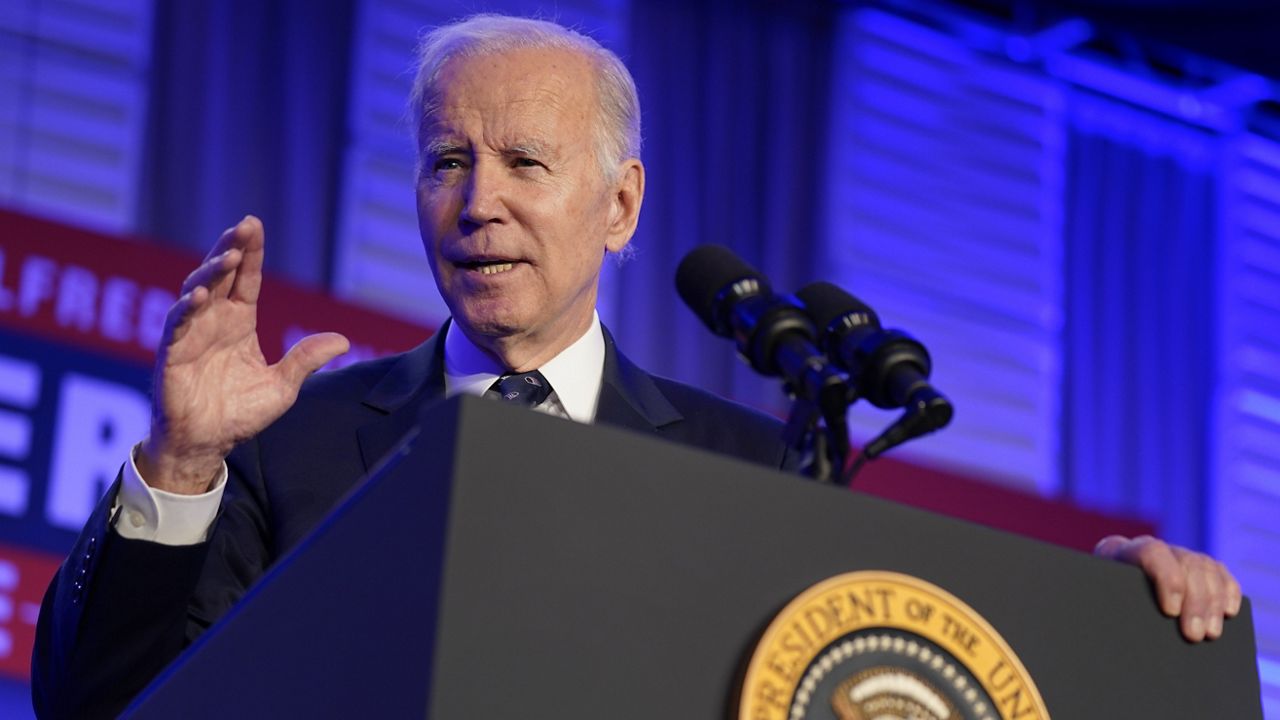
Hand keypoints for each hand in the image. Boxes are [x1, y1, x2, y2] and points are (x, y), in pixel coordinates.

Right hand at [137, 216, 348, 493]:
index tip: (254, 225)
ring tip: (228, 256)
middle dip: (230, 249)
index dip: (251, 254)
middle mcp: (214, 321)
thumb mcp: (282, 386)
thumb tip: (343, 341)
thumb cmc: (239, 414)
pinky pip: (176, 325)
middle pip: (220, 275)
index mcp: (239, 323)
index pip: (246, 280)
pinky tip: (199, 296)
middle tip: (243, 226)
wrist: (207, 445)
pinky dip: (186, 308)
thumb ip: (305, 360)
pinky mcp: (171, 353)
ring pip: (196, 291)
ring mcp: (190, 334)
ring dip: (210, 272)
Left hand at [1094, 535, 1241, 641]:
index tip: (1171, 612)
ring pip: (1204, 568)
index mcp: (1119, 551)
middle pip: (1185, 563)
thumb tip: (1118, 632)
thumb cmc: (1098, 605)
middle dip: (1195, 602)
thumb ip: (1106, 609)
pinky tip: (1228, 612)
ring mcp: (1175, 554)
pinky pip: (1219, 571)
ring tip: (1211, 634)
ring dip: (1212, 602)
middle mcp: (1152, 547)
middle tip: (1194, 636)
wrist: (1105, 592)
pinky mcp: (1195, 566)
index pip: (1151, 553)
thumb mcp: (1096, 604)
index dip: (1168, 580)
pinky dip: (1227, 590)